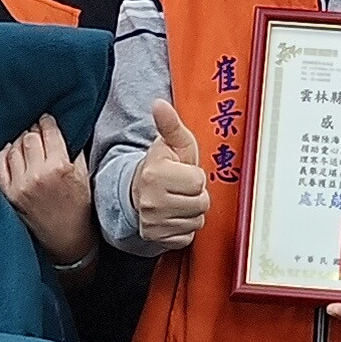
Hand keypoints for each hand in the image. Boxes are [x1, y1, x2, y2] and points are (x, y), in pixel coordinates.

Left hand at [0, 117, 95, 262]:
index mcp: (60, 167)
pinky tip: (11, 153)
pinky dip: (4, 155)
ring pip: (13, 148)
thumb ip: (74, 150)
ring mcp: (20, 185)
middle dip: (34, 131)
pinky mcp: (8, 195)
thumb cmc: (79, 208)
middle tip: (38, 132)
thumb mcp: (84, 176)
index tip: (47, 121)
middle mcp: (37, 174)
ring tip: (27, 144)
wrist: (67, 241)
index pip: (48, 131)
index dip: (47, 122)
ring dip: (20, 142)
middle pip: (29, 137)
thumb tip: (63, 129)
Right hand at [133, 98, 211, 252]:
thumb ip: (170, 123)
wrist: (140, 190)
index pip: (199, 182)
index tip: (183, 172)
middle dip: (197, 195)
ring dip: (192, 212)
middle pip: (201, 204)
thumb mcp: (172, 142)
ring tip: (178, 200)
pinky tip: (174, 216)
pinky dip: (184, 228)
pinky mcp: (155, 238)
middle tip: (182, 188)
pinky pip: (187, 237)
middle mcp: (151, 200)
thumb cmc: (163, 164)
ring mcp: (152, 222)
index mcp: (155, 173)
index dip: (196, 176)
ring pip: (196, 222)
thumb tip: (159, 103)